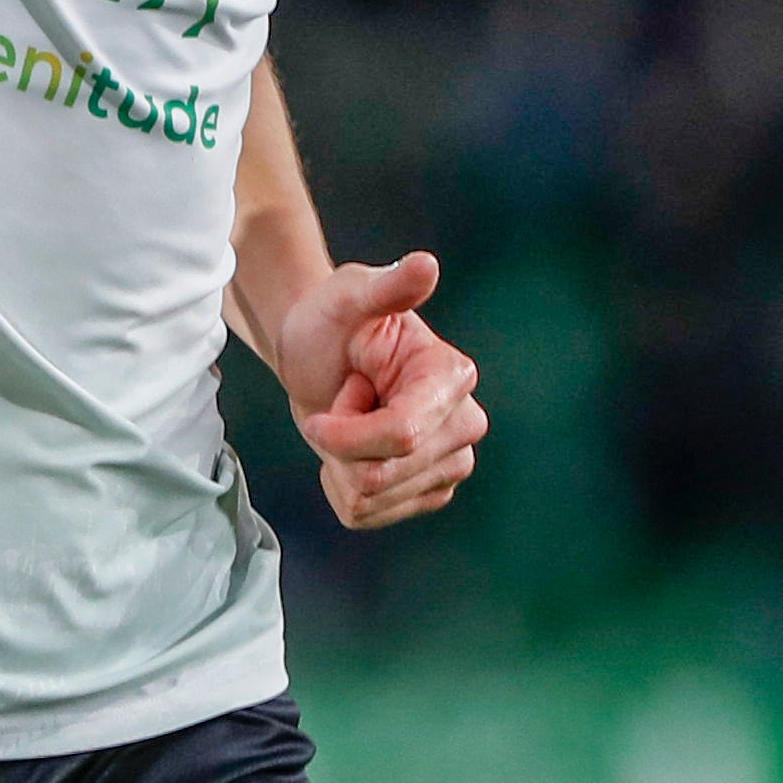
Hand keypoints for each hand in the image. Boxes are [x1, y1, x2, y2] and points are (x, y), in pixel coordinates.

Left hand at [272, 250, 485, 531]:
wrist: (318, 355)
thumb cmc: (332, 320)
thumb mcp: (348, 296)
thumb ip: (385, 287)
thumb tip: (425, 266)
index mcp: (452, 377)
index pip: (402, 435)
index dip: (348, 434)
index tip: (322, 412)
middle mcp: (464, 424)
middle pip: (383, 474)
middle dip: (342, 444)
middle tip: (346, 401)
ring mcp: (451, 463)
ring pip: (373, 498)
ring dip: (341, 464)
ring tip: (351, 420)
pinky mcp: (428, 492)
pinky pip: (366, 516)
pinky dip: (341, 488)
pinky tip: (349, 452)